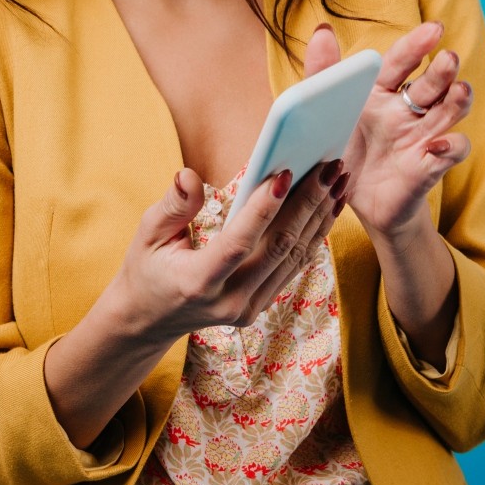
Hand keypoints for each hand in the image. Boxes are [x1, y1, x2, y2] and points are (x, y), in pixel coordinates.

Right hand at [102, 31, 348, 341]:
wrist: (148, 320)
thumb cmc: (146, 267)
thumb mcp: (147, 234)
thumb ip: (173, 205)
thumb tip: (190, 175)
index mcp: (196, 282)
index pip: (238, 243)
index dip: (262, 209)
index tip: (284, 172)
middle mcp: (229, 301)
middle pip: (278, 248)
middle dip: (307, 202)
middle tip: (327, 164)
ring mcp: (249, 308)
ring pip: (294, 257)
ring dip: (319, 214)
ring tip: (337, 177)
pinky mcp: (261, 306)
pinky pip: (294, 266)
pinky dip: (314, 232)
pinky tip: (328, 204)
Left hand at [338, 22, 473, 238]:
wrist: (343, 201)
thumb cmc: (337, 150)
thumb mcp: (322, 114)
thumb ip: (321, 74)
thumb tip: (322, 31)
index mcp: (379, 91)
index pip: (401, 62)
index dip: (417, 45)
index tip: (435, 29)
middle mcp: (406, 109)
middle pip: (433, 83)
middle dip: (443, 70)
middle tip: (448, 59)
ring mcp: (421, 135)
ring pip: (451, 110)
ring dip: (458, 100)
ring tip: (459, 91)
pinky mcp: (430, 164)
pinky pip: (454, 149)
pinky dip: (452, 145)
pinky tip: (437, 145)